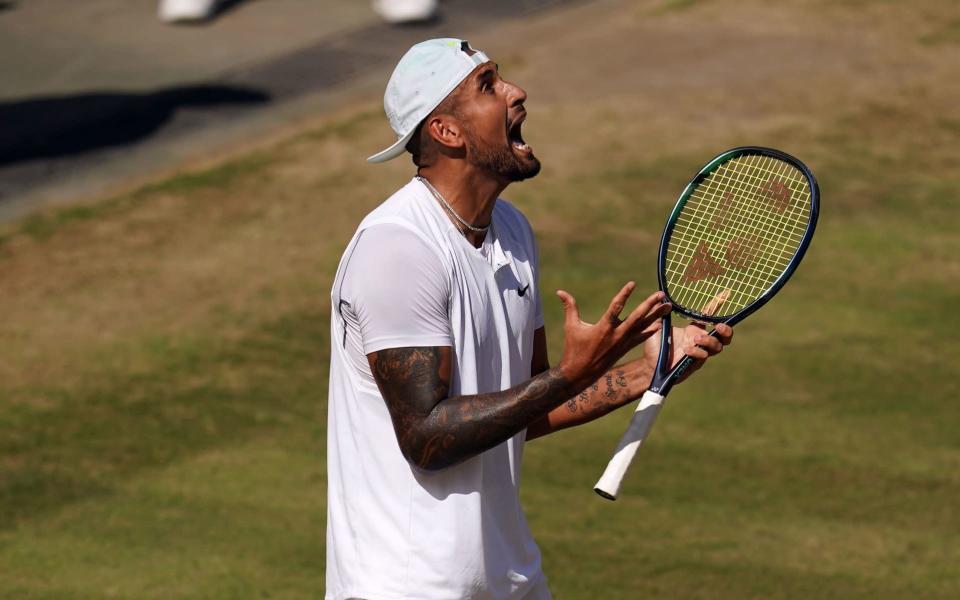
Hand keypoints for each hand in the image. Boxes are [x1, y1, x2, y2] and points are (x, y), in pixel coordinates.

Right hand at [555, 283, 670, 390]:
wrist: (580, 374)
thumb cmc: (573, 348)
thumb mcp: (571, 326)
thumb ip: (569, 307)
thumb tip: (560, 291)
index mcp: (603, 327)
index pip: (616, 307)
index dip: (624, 294)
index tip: (632, 283)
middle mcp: (616, 334)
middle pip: (637, 316)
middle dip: (650, 304)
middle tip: (661, 294)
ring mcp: (623, 343)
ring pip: (643, 326)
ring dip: (656, 315)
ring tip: (668, 306)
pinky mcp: (625, 349)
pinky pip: (641, 337)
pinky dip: (651, 330)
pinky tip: (660, 323)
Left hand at [638, 291, 733, 385]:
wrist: (649, 364)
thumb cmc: (654, 345)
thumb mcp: (656, 325)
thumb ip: (659, 311)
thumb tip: (659, 295)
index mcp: (693, 330)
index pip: (710, 318)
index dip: (717, 308)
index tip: (722, 297)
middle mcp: (699, 341)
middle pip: (724, 337)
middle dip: (726, 331)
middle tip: (720, 326)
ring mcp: (699, 353)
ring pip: (717, 347)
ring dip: (709, 341)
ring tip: (696, 338)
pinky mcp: (694, 364)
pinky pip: (703, 357)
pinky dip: (696, 352)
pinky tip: (686, 349)